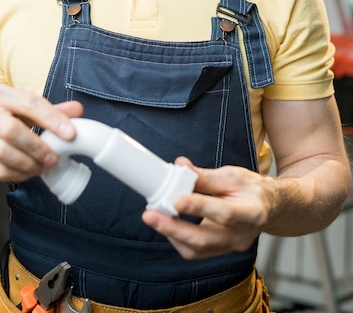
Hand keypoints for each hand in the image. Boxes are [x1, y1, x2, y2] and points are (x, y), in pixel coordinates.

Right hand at [0, 83, 82, 182]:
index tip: (70, 133)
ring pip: (2, 153)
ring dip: (27, 163)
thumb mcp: (20, 108)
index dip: (51, 118)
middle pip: (11, 130)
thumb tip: (77, 110)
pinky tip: (27, 172)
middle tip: (53, 158)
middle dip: (37, 147)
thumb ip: (49, 109)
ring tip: (41, 166)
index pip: (28, 102)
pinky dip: (15, 174)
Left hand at [142, 157, 270, 259]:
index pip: (223, 213)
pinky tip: (166, 222)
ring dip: (171, 234)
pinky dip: (177, 237)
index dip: (199, 207)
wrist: (269, 208)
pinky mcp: (218, 251)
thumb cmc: (251, 189)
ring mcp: (230, 247)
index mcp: (251, 213)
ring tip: (153, 216)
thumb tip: (180, 166)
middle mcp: (241, 236)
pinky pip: (195, 251)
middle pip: (204, 240)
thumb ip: (205, 176)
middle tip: (150, 215)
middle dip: (173, 228)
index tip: (176, 200)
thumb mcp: (232, 176)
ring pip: (196, 250)